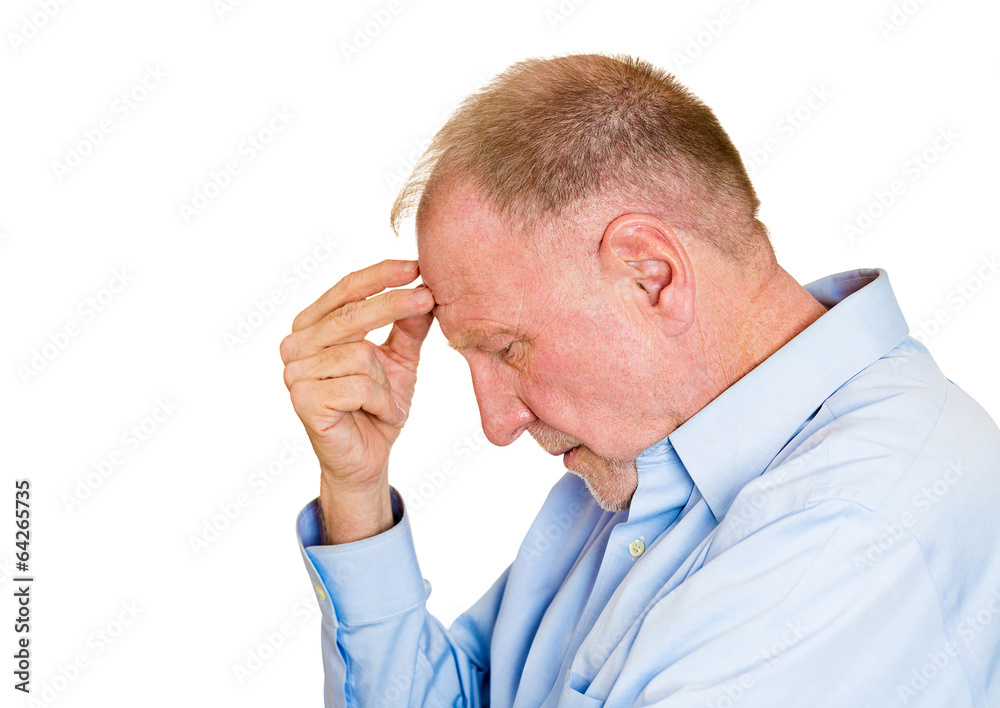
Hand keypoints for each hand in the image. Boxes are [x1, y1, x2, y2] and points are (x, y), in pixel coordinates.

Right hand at [280, 259, 434, 541]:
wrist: (368, 458)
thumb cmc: (378, 406)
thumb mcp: (400, 359)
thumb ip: (407, 325)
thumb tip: (423, 288)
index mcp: (312, 327)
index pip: (345, 290)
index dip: (379, 276)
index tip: (415, 266)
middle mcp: (295, 345)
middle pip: (352, 315)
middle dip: (394, 304)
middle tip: (428, 299)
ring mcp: (294, 372)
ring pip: (360, 354)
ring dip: (387, 382)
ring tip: (387, 402)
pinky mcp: (302, 399)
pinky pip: (358, 385)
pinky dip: (380, 401)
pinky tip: (378, 414)